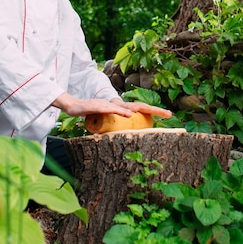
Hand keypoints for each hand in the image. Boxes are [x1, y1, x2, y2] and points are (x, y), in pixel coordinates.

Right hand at [53, 92, 171, 118]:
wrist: (73, 106)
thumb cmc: (90, 114)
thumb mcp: (105, 123)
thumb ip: (113, 128)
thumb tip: (121, 139)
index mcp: (122, 109)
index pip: (140, 110)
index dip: (154, 112)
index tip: (168, 116)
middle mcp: (118, 104)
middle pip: (140, 107)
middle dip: (155, 110)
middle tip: (169, 114)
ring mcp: (109, 104)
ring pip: (128, 107)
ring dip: (142, 111)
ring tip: (153, 113)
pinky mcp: (99, 106)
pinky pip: (112, 109)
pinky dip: (121, 111)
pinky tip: (129, 114)